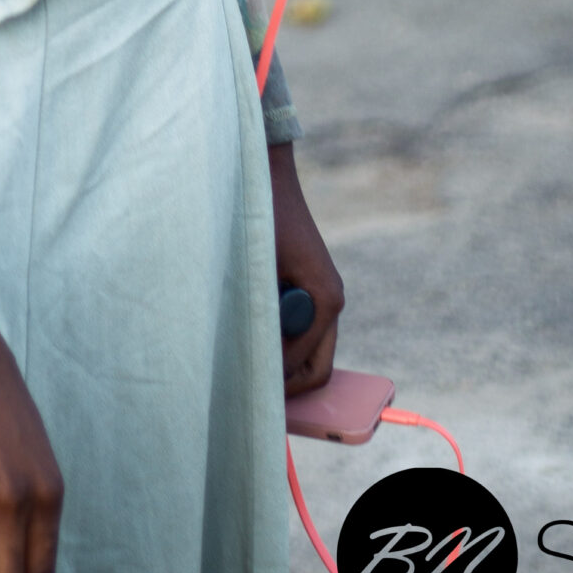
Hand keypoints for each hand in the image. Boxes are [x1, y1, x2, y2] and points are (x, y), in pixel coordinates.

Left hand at [269, 142, 343, 394]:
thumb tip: (257, 362)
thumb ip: (261, 317)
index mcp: (326, 299)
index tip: (249, 395)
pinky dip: (276, 339)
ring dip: (279, 360)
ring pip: (306, 352)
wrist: (264, 178)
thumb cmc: (261, 220)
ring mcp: (321, 296)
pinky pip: (297, 330)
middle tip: (249, 395)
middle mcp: (330, 301)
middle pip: (316, 368)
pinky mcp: (307, 288)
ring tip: (242, 363)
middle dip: (287, 385)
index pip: (308, 366)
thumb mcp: (257, 272)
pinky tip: (247, 333)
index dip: (278, 385)